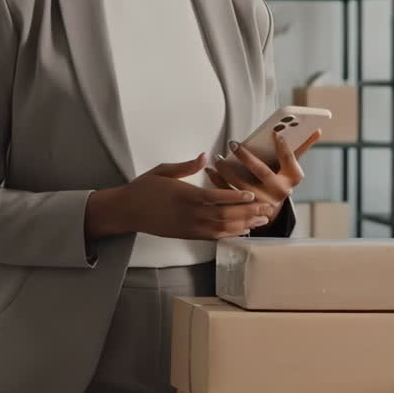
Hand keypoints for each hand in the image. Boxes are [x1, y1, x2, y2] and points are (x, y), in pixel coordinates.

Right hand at [84, 154, 270, 239]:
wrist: (126, 211)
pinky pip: (212, 237)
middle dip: (248, 213)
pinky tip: (243, 231)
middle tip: (267, 208)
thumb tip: (206, 156)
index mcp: (185, 195)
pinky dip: (230, 234)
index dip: (236, 198)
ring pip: (222, 228)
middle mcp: (189, 214)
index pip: (216, 198)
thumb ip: (187, 165)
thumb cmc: (143, 188)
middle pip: (224, 215)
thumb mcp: (163, 170)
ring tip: (261, 220)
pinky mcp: (187, 235)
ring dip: (244, 225)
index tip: (252, 194)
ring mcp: (189, 227)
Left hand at [205, 129, 320, 222]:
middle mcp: (280, 192)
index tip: (275, 133)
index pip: (290, 160)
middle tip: (233, 143)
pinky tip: (210, 170)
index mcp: (292, 178)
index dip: (284, 147)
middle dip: (247, 157)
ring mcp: (263, 203)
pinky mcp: (246, 210)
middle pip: (263, 172)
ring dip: (227, 170)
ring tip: (217, 158)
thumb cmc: (279, 180)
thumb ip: (300, 147)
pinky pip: (229, 195)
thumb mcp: (291, 166)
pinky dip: (217, 182)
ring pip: (242, 186)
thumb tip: (316, 130)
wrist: (270, 210)